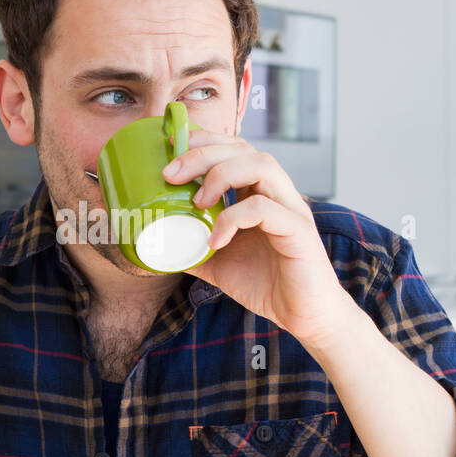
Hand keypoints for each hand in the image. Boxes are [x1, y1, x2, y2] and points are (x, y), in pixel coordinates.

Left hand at [163, 129, 352, 351]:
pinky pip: (264, 209)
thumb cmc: (266, 284)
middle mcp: (277, 193)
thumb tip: (154, 246)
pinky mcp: (299, 231)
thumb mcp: (217, 263)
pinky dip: (233, 219)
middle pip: (243, 149)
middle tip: (170, 174)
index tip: (170, 147)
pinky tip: (215, 241)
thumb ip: (190, 248)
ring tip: (196, 202)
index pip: (234, 148)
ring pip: (261, 165)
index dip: (203, 140)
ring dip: (221, 175)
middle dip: (202, 153)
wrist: (302, 316)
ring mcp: (291, 209)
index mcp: (259, 193)